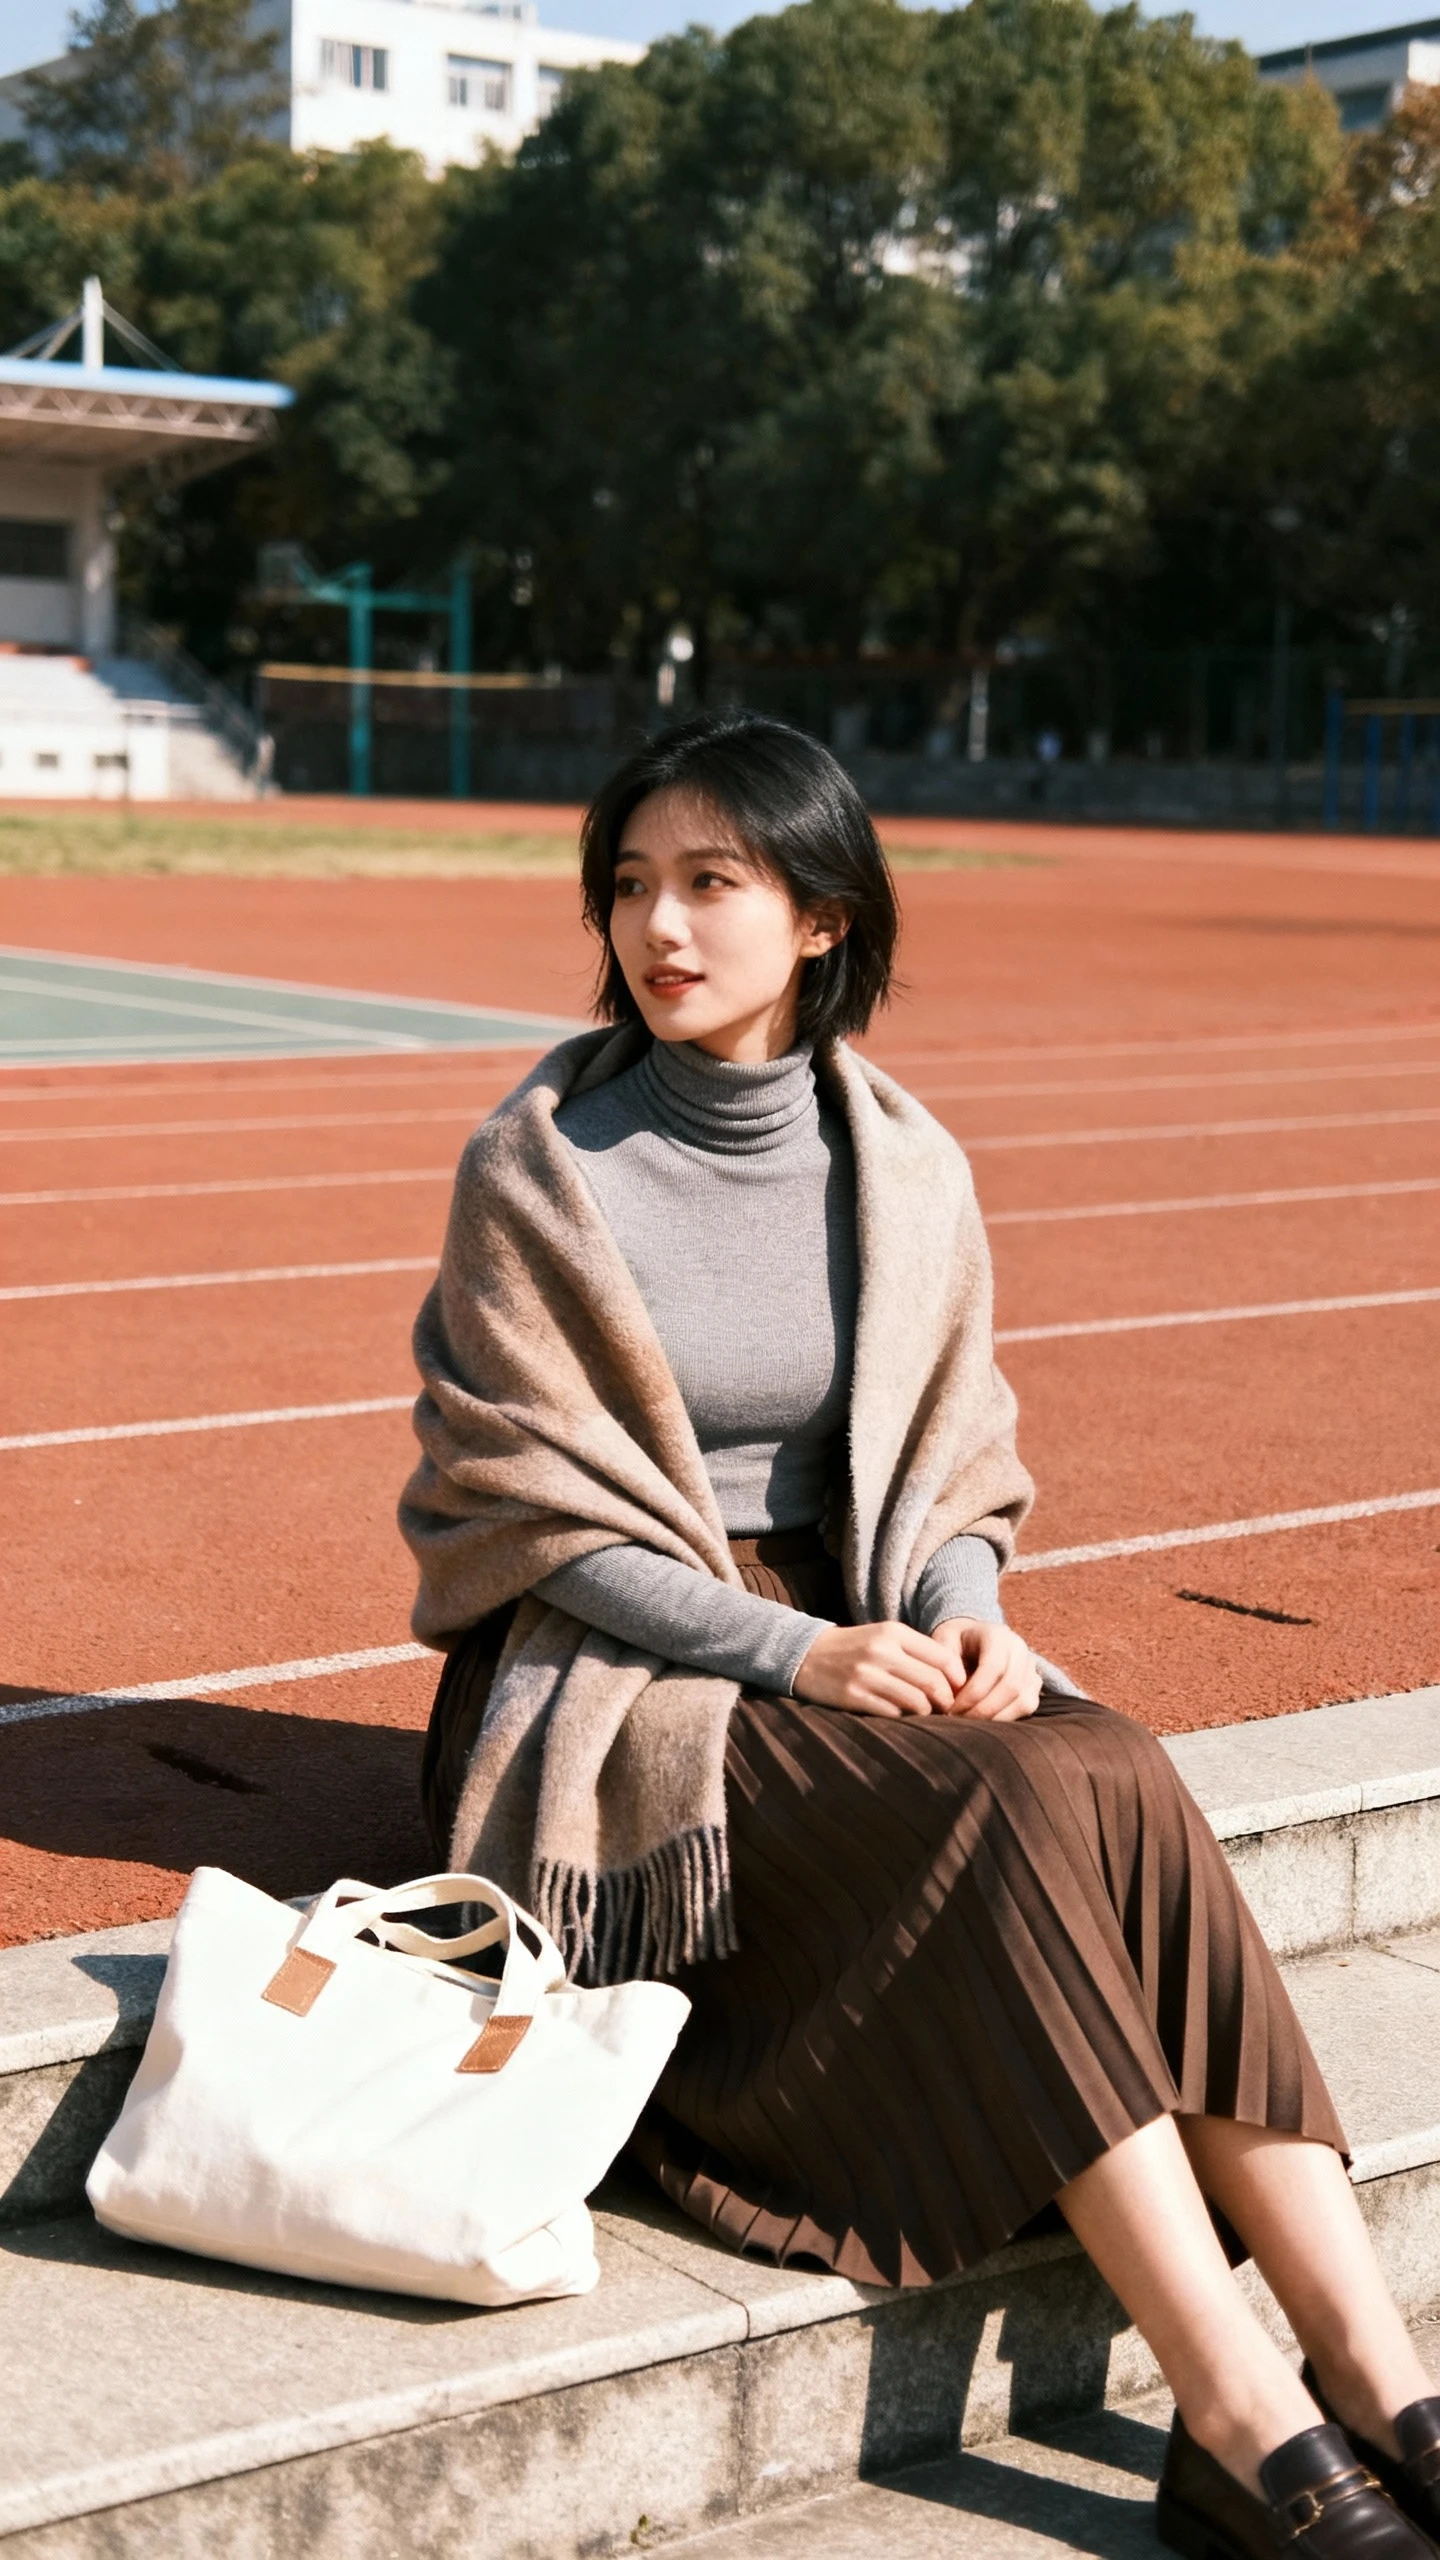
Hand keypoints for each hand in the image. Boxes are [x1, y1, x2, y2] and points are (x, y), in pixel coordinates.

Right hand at [792, 1621, 961, 1717]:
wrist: (807, 1654)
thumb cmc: (855, 1648)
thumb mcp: (884, 1637)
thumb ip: (917, 1651)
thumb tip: (955, 1678)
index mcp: (894, 1632)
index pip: (943, 1657)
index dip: (957, 1678)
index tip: (958, 1689)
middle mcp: (882, 1651)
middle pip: (933, 1682)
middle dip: (946, 1700)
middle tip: (945, 1708)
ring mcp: (867, 1674)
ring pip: (917, 1701)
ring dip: (926, 1712)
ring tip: (924, 1713)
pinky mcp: (853, 1696)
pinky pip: (893, 1713)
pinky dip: (902, 1717)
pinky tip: (899, 1714)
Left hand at [930, 1620, 1039, 1721]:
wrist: (972, 1638)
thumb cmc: (954, 1643)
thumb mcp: (942, 1643)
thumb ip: (947, 1663)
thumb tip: (958, 1689)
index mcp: (997, 1634)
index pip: (993, 1668)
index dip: (973, 1694)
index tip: (951, 1709)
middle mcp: (1020, 1649)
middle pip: (1011, 1687)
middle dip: (983, 1710)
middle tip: (958, 1720)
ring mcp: (1031, 1667)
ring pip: (1023, 1701)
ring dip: (994, 1718)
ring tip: (968, 1722)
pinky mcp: (1034, 1685)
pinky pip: (1027, 1708)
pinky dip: (1005, 1719)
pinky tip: (983, 1721)